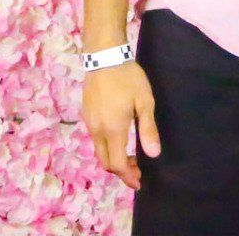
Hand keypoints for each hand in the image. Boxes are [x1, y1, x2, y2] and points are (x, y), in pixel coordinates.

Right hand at [82, 62, 158, 189]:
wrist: (104, 55)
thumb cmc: (128, 77)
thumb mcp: (144, 102)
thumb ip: (148, 130)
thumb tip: (153, 155)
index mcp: (113, 130)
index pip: (116, 164)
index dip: (127, 177)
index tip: (138, 182)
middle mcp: (97, 130)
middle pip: (105, 162)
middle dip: (120, 171)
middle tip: (136, 170)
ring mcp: (89, 122)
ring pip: (98, 151)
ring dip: (112, 159)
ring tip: (129, 156)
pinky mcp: (86, 114)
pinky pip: (95, 139)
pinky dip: (106, 146)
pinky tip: (118, 139)